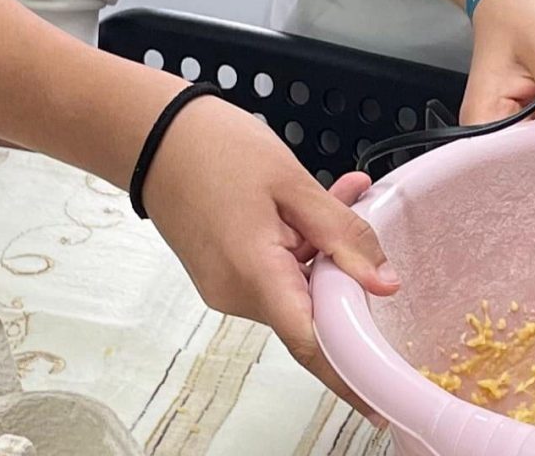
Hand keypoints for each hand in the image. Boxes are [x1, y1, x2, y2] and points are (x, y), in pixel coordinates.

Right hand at [142, 99, 399, 415]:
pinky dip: (298, 246)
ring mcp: (226, 287)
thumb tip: (384, 283)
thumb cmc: (212, 148)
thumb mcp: (292, 183)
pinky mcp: (222, 273)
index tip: (383, 401)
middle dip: (346, 271)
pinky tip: (309, 205)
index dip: (352, 376)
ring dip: (323, 250)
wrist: (150, 134)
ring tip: (342, 193)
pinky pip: (274, 272)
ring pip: (296, 285)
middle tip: (367, 214)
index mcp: (255, 277)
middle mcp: (237, 295)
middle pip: (312, 309)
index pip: (313, 346)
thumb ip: (343, 234)